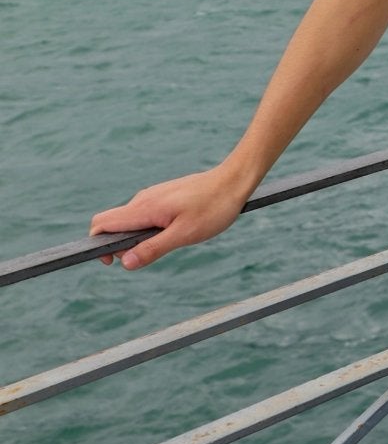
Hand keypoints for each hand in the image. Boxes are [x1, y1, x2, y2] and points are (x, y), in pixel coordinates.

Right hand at [89, 164, 248, 270]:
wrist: (234, 181)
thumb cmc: (213, 208)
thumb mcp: (184, 234)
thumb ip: (152, 248)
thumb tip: (124, 263)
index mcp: (144, 208)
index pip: (102, 223)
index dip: (97, 244)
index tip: (112, 262)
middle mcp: (143, 200)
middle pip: (113, 225)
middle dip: (120, 245)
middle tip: (152, 254)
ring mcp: (153, 197)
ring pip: (131, 222)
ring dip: (138, 239)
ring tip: (171, 242)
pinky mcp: (163, 197)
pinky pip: (145, 216)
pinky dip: (150, 230)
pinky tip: (175, 232)